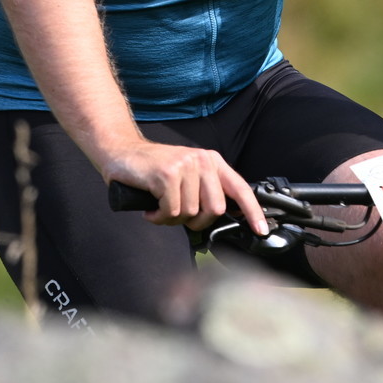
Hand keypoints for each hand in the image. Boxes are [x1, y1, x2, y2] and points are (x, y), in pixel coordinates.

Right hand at [102, 140, 267, 234]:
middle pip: (215, 209)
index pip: (240, 188)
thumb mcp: (187, 176)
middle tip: (178, 215)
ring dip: (172, 219)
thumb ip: (205, 191)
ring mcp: (185, 166)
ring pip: (191, 213)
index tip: (261, 230)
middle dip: (196, 222)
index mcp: (212, 161)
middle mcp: (202, 161)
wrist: (121, 152)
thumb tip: (223, 217)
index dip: (253, 211)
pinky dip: (159, 217)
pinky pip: (171, 212)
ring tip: (160, 207)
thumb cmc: (153, 170)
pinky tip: (151, 208)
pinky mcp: (167, 174)